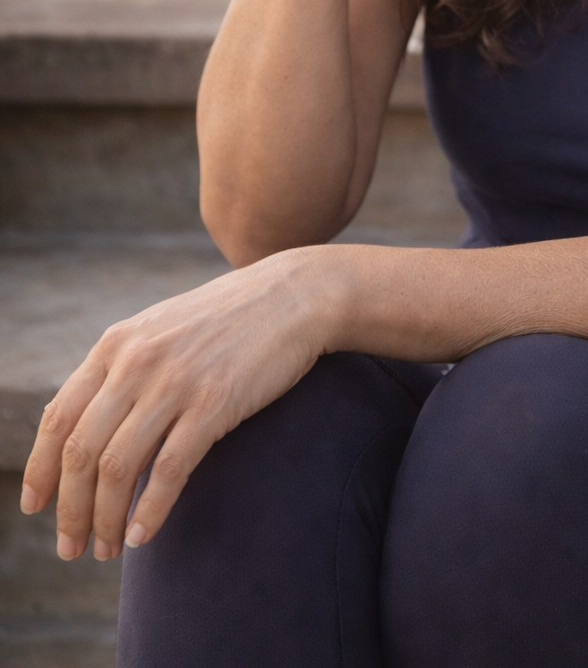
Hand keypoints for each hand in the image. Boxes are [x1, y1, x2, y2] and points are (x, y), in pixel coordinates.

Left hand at [20, 248, 331, 559]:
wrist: (294, 296)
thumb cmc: (228, 320)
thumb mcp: (161, 330)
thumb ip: (124, 369)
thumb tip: (88, 428)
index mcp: (117, 343)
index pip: (59, 417)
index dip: (40, 470)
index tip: (35, 507)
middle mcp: (137, 361)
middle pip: (82, 452)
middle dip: (70, 510)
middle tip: (71, 547)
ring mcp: (175, 381)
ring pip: (117, 468)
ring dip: (104, 520)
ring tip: (107, 550)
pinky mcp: (214, 403)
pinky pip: (168, 471)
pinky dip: (149, 512)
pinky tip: (142, 536)